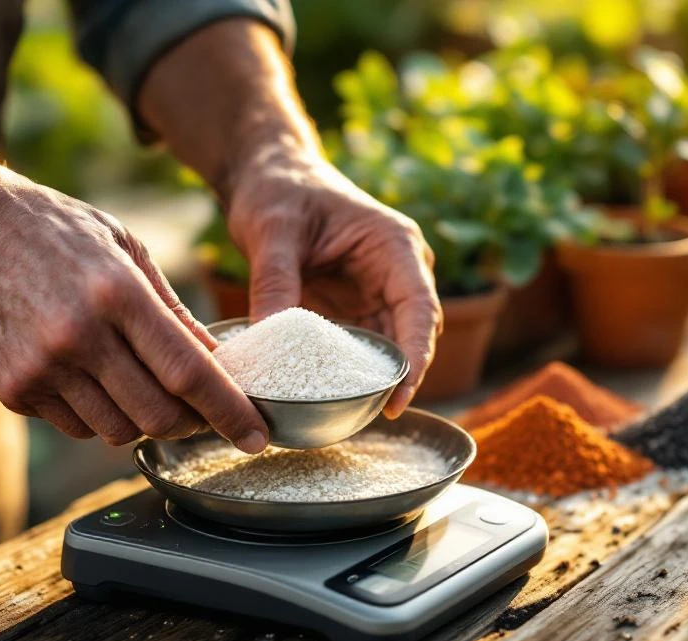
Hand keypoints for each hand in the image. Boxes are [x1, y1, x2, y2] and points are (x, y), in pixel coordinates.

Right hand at [0, 173, 268, 450]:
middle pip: (159, 415)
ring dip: (144, 420)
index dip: (231, 411)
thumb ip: (171, 309)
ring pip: (119, 431)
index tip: (257, 435)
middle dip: (191, 423)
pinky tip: (93, 380)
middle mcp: (80, 337)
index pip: (190, 372)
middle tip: (200, 411)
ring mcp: (41, 368)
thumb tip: (216, 361)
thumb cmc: (48, 227)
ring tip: (139, 384)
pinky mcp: (12, 389)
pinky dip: (99, 415)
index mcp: (118, 293)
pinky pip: (77, 426)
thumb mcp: (123, 246)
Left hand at [225, 149, 441, 414]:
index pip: (420, 310)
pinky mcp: (356, 306)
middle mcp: (398, 271)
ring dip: (376, 378)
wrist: (267, 175)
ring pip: (391, 346)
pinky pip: (363, 346)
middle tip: (371, 418)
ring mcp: (379, 291)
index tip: (399, 398)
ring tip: (350, 415)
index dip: (416, 357)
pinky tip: (331, 394)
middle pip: (413, 335)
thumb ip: (273, 282)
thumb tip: (267, 338)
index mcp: (395, 246)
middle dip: (399, 377)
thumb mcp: (271, 231)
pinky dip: (351, 370)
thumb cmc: (278, 190)